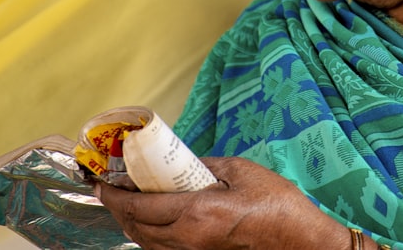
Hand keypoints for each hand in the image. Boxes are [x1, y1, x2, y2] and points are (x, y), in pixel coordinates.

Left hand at [96, 156, 350, 249]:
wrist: (300, 241)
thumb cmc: (277, 205)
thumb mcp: (241, 171)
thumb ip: (205, 166)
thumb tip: (181, 162)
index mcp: (197, 212)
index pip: (141, 205)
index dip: (116, 194)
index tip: (103, 181)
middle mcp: (188, 238)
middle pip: (136, 227)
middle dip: (117, 208)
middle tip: (109, 188)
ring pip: (146, 242)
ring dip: (130, 222)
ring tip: (126, 202)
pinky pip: (162, 248)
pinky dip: (148, 234)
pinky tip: (151, 220)